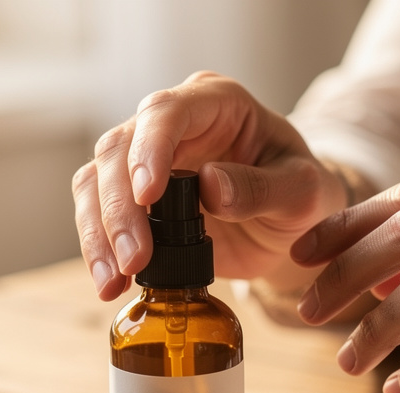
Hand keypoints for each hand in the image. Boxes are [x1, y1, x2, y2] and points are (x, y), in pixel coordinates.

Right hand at [72, 71, 347, 299]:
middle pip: (120, 148)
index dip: (150, 149)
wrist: (289, 227)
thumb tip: (211, 186)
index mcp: (218, 102)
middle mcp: (173, 122)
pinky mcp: (131, 194)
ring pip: (97, 180)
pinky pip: (97, 212)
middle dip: (119, 207)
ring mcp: (147, 156)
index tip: (147, 194)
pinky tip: (110, 282)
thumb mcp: (303, 193)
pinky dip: (98, 248)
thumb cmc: (301, 196)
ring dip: (99, 232)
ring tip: (113, 280)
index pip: (167, 111)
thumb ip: (263, 188)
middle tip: (134, 260)